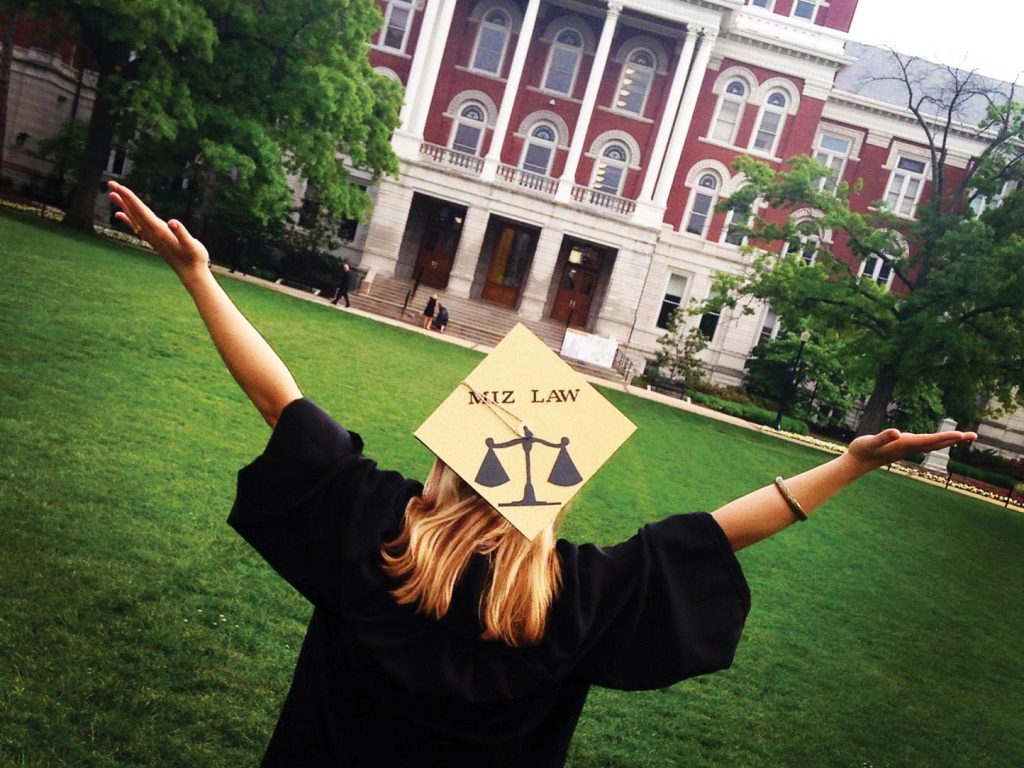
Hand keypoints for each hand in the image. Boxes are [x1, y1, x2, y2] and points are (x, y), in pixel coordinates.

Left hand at [108, 181, 209, 281]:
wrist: (191, 273)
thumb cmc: (194, 258)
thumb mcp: (192, 245)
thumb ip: (182, 234)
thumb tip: (173, 222)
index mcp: (159, 231)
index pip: (141, 211)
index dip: (130, 198)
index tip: (119, 187)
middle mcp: (152, 233)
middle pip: (134, 212)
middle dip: (123, 197)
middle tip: (111, 183)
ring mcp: (151, 237)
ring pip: (133, 218)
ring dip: (123, 205)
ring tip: (112, 194)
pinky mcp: (154, 240)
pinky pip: (136, 226)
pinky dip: (127, 219)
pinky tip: (119, 214)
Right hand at [847, 428, 976, 469]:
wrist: (857, 462)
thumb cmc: (862, 450)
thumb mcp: (871, 442)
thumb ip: (883, 437)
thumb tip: (897, 432)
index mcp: (904, 445)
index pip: (929, 440)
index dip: (945, 437)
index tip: (961, 434)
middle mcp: (909, 447)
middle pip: (936, 443)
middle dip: (954, 439)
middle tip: (973, 435)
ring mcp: (908, 448)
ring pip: (933, 444)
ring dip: (949, 440)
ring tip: (964, 436)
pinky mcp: (904, 447)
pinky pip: (926, 443)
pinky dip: (938, 440)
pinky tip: (941, 439)